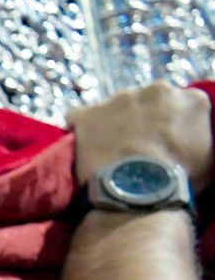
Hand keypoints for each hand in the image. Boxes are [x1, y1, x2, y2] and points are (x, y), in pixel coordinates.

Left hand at [68, 82, 212, 191]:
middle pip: (146, 103)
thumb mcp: (208, 156)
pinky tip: (82, 148)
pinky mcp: (88, 114)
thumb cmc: (179, 179)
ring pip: (114, 108)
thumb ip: (200, 136)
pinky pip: (78, 117)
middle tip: (136, 149)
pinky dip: (80, 129)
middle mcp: (157, 90)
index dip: (169, 125)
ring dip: (112, 125)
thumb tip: (191, 140)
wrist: (138, 189)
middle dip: (141, 121)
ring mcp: (120, 99)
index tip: (164, 142)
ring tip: (110, 153)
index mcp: (190, 100)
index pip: (180, 106)